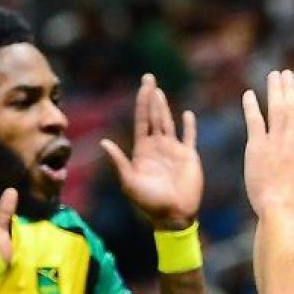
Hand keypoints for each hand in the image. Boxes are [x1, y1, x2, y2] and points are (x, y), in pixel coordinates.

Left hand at [101, 73, 202, 228]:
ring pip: (168, 123)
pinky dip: (189, 126)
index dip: (141, 103)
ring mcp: (174, 151)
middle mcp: (157, 147)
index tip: (143, 87)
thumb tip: (104, 142)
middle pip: (153, 116)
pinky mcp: (189, 157)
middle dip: (151, 98)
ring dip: (164, 107)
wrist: (173, 215)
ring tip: (159, 92)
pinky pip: (189, 138)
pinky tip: (188, 114)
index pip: (141, 120)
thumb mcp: (129, 182)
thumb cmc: (149, 202)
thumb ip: (119, 161)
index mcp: (142, 150)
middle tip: (149, 78)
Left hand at [243, 69, 293, 215]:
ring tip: (273, 75)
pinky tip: (248, 94)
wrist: (280, 209)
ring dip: (274, 90)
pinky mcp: (257, 147)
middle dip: (289, 88)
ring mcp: (275, 142)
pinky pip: (254, 121)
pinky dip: (251, 106)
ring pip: (276, 108)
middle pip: (292, 107)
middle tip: (286, 73)